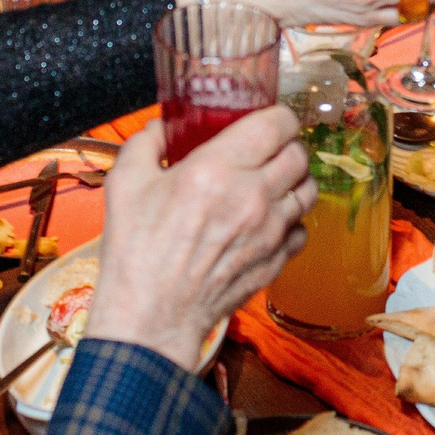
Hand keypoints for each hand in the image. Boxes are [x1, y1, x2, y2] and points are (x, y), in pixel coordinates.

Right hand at [86, 107, 313, 369]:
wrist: (151, 318)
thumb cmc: (136, 252)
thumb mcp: (125, 184)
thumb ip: (145, 144)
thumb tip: (160, 128)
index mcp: (218, 168)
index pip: (277, 124)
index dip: (278, 115)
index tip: (267, 118)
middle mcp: (253, 196)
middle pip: (300, 155)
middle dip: (287, 146)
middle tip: (268, 149)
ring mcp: (269, 232)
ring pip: (309, 191)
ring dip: (295, 182)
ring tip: (275, 182)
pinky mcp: (275, 262)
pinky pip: (302, 231)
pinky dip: (291, 223)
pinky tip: (269, 223)